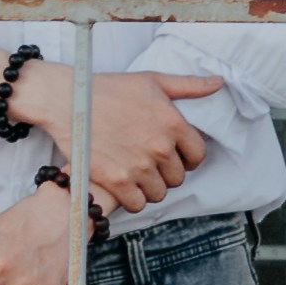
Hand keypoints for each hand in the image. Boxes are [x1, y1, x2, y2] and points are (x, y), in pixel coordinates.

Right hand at [66, 64, 211, 216]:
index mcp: (173, 124)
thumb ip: (189, 85)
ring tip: (138, 175)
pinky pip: (137, 204)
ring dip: (150, 187)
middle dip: (167, 173)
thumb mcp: (152, 81)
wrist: (67, 100)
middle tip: (151, 164)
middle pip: (178, 178)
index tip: (175, 156)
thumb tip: (218, 82)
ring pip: (159, 193)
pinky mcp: (117, 180)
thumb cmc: (109, 88)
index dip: (188, 158)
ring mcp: (139, 166)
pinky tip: (125, 186)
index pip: (198, 156)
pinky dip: (133, 199)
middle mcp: (160, 147)